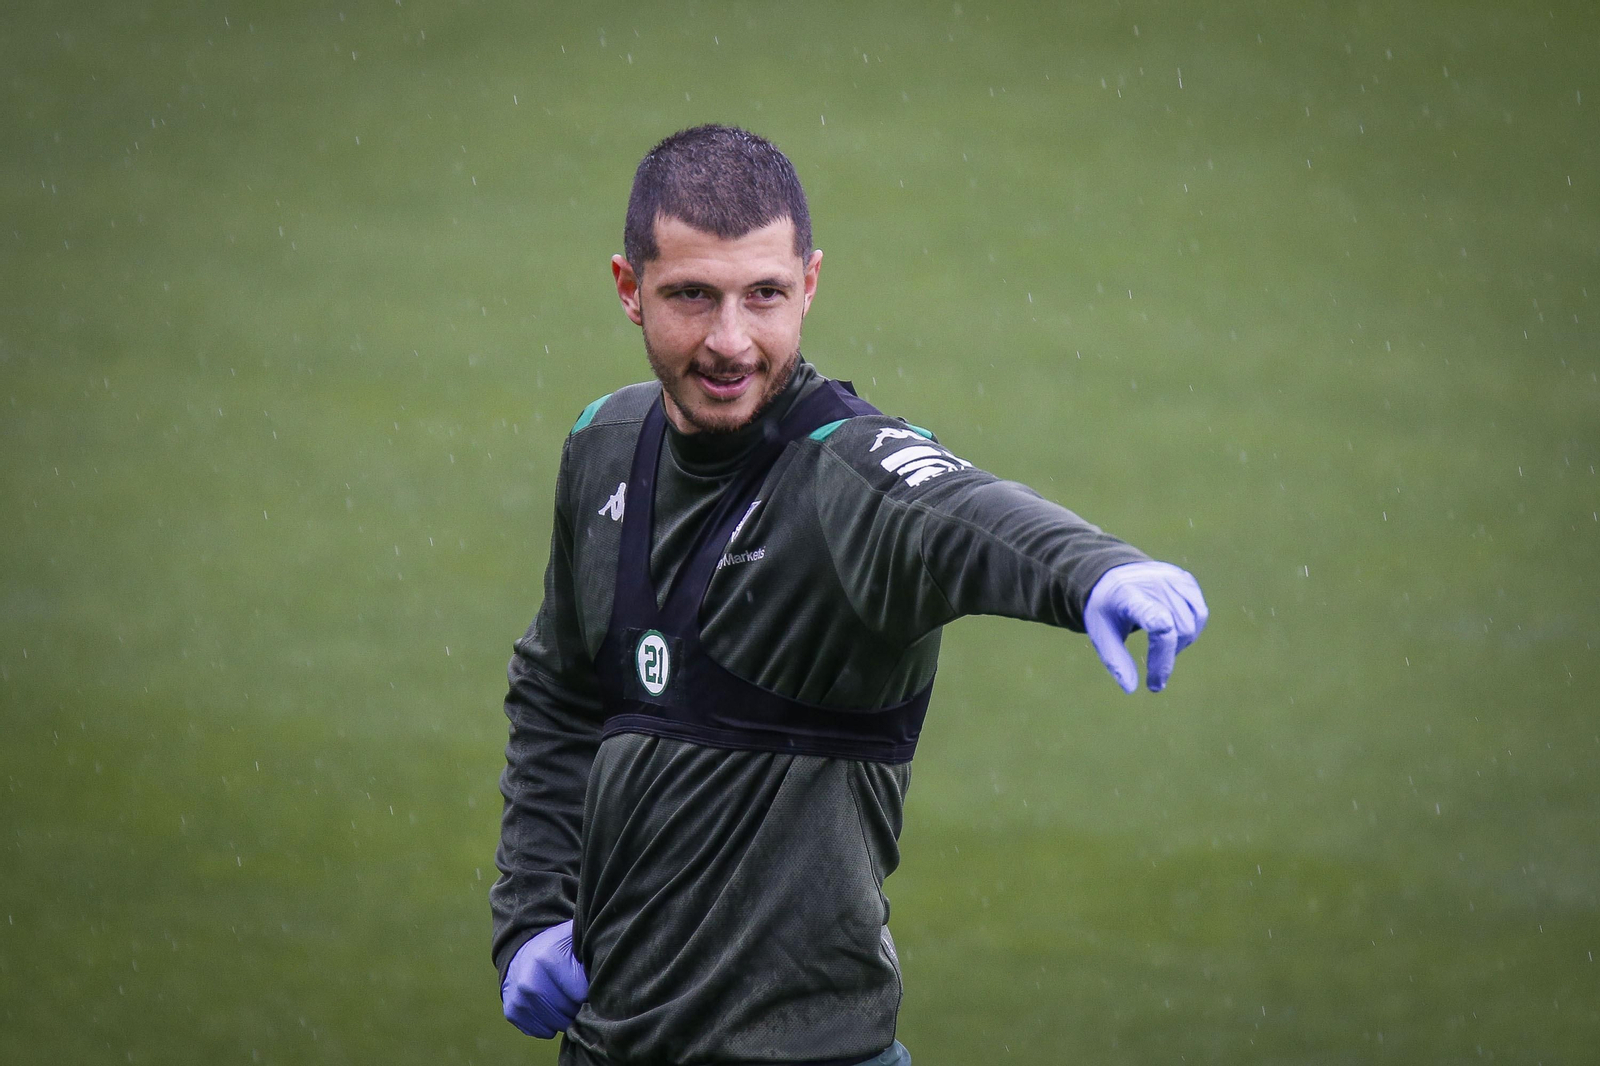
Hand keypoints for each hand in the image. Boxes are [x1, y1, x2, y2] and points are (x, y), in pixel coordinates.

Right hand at [502, 919, 588, 1037]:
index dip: (589, 991)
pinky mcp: (512, 1012)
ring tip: (566, 999)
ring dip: (566, 1017)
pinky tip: (551, 1006)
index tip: (589, 983)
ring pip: (556, 1025)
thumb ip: (592, 957)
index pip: (581, 994)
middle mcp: (528, 982)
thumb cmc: (558, 947)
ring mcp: (518, 999)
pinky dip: (551, 1024)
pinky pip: (542, 1031)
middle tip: (579, 994)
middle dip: (578, 1006)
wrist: (524, 950)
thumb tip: (606, 978)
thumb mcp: (576, 941)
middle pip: (568, 1012)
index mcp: (546, 959)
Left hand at [1084, 561, 1207, 692]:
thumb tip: (1131, 689)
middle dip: (1167, 657)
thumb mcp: (1101, 635)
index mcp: (1127, 596)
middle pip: (1177, 628)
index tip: (1163, 630)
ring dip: (1181, 644)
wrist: (1112, 576)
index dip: (1159, 624)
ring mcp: (1173, 579)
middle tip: (1154, 673)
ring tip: (1161, 649)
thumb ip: (1115, 661)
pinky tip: (1173, 632)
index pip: (1149, 611)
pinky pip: (1199, 613)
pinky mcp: (1185, 580)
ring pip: (1193, 623)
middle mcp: (1154, 583)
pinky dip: (1191, 629)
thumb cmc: (1106, 610)